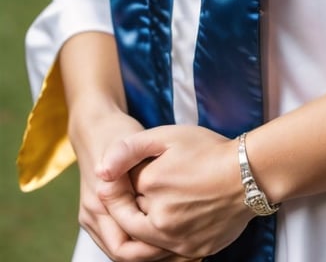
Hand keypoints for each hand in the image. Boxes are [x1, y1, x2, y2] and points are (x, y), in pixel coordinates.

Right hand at [71, 107, 185, 260]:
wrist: (97, 126)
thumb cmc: (118, 135)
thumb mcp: (132, 148)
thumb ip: (139, 174)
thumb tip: (153, 203)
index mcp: (97, 204)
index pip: (123, 249)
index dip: (152, 251)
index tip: (179, 243)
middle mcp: (91, 216)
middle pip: (124, 254)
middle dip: (153, 254)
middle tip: (184, 249)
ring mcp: (93, 218)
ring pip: (123, 250)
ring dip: (149, 250)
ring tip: (180, 244)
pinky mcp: (100, 216)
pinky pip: (121, 239)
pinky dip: (142, 241)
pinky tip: (166, 234)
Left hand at [96, 125, 251, 258]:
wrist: (251, 173)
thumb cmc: (209, 150)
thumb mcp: (166, 136)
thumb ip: (129, 151)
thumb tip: (100, 171)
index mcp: (151, 198)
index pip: (119, 201)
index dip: (116, 187)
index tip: (118, 176)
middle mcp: (162, 226)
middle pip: (130, 225)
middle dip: (125, 210)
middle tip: (134, 191)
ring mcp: (180, 243)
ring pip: (147, 244)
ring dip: (141, 229)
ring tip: (153, 205)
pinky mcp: (196, 251)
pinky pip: (169, 253)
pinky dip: (163, 240)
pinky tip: (170, 219)